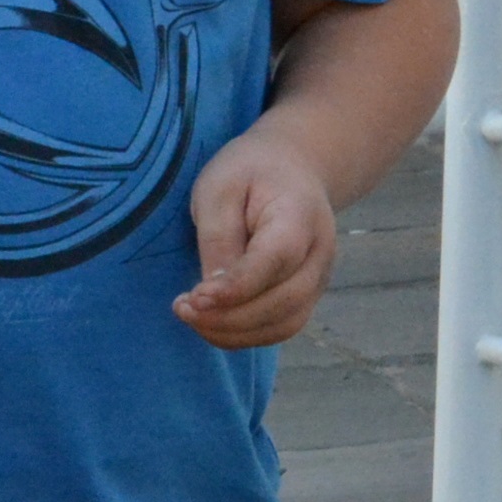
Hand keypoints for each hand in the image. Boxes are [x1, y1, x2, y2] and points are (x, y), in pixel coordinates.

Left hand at [172, 130, 339, 349]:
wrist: (290, 167)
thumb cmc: (249, 172)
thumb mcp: (220, 188)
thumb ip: (218, 237)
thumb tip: (212, 293)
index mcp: (300, 216)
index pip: (275, 262)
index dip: (236, 288)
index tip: (195, 297)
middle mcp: (319, 254)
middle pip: (285, 302)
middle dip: (229, 318)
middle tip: (183, 309)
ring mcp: (318, 278)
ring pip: (285, 324)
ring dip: (235, 333)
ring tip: (191, 317)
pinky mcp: (306, 295)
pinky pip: (281, 327)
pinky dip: (246, 334)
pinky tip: (211, 322)